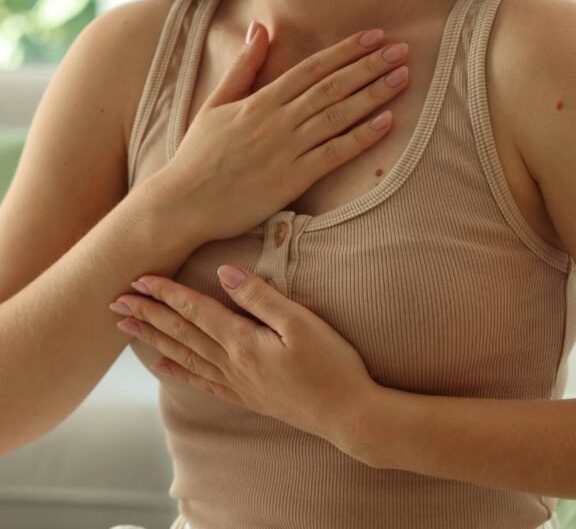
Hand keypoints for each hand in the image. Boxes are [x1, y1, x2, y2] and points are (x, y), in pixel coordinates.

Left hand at [110, 266, 378, 458]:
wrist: (348, 414)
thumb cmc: (332, 364)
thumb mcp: (301, 322)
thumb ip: (260, 297)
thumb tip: (224, 272)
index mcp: (243, 341)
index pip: (195, 310)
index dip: (166, 293)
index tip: (138, 278)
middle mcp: (232, 363)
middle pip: (181, 333)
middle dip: (147, 315)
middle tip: (115, 301)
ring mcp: (238, 383)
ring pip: (185, 355)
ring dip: (153, 339)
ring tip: (127, 328)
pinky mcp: (247, 396)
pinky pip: (202, 381)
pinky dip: (178, 371)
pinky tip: (162, 365)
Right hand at [157, 22, 409, 244]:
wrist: (180, 203)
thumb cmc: (198, 155)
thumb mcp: (216, 103)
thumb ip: (243, 67)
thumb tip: (258, 28)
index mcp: (260, 100)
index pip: (311, 68)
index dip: (345, 50)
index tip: (375, 36)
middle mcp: (276, 120)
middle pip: (331, 86)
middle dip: (369, 66)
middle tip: (402, 49)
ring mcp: (286, 149)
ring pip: (337, 115)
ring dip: (373, 94)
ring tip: (402, 77)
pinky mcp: (291, 180)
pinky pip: (334, 154)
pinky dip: (361, 137)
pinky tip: (386, 122)